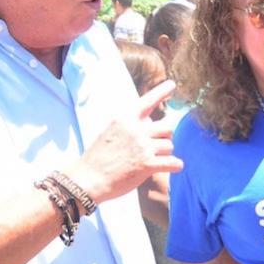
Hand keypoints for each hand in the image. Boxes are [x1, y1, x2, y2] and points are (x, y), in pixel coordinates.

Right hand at [68, 80, 182, 203]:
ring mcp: (142, 147)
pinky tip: (172, 167)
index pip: (147, 101)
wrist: (87, 179)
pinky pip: (174, 162)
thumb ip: (130, 125)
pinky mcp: (147, 164)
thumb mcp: (111, 131)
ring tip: (151, 160)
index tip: (172, 84)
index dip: (161, 92)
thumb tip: (151, 123)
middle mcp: (135, 130)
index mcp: (124, 119)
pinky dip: (175, 166)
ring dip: (165, 153)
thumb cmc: (99, 157)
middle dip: (164, 138)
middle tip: (154, 147)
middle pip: (167, 127)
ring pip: (169, 146)